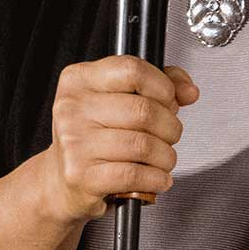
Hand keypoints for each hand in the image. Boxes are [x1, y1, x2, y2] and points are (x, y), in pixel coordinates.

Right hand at [42, 54, 200, 225]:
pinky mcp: (81, 176)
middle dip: (170, 126)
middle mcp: (72, 107)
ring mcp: (74, 142)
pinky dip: (156, 178)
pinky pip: (134, 174)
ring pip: (143, 145)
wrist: (61, 179)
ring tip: (164, 158)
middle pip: (143, 110)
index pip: (132, 70)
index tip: (169, 99)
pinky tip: (156, 177)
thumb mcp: (120, 97)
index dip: (162, 86)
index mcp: (80, 79)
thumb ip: (159, 83)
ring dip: (166, 156)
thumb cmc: (94, 134)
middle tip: (170, 134)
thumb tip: (187, 90)